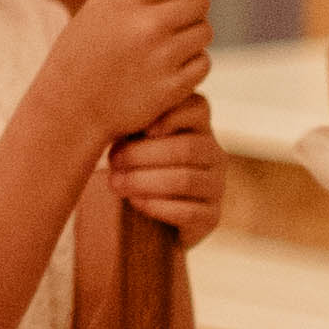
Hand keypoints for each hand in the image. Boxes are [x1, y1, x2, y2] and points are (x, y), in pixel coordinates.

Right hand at [61, 0, 213, 157]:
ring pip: (204, 32)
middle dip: (190, 7)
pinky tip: (165, 69)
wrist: (69, 110)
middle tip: (169, 20)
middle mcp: (147, 25)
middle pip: (201, 0)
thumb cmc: (84, 54)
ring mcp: (162, 58)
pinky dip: (190, 65)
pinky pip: (202, 63)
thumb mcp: (99, 8)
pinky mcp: (172, 88)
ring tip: (162, 47)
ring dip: (190, 37)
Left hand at [102, 101, 226, 244]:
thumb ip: (133, 126)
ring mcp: (216, 187)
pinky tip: (134, 201)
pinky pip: (187, 211)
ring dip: (144, 181)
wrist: (148, 221)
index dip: (172, 115)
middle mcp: (214, 154)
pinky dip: (156, 206)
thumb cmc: (138, 169)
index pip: (198, 107)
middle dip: (144, 154)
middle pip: (188, 148)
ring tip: (115, 183)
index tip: (143, 128)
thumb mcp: (135, 142)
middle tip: (113, 160)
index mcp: (199, 128)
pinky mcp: (211, 217)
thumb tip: (113, 119)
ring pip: (186, 180)